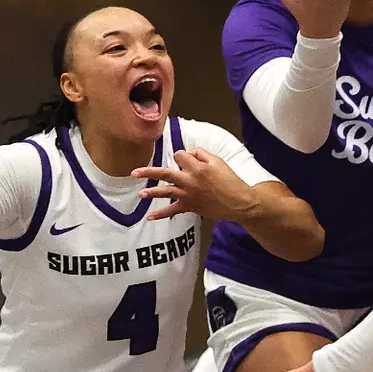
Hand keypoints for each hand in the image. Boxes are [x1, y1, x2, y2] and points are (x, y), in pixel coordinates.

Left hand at [134, 149, 257, 221]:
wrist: (238, 202)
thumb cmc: (230, 181)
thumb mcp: (218, 161)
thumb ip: (201, 154)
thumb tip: (188, 153)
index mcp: (197, 167)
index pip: (180, 156)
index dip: (183, 156)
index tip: (190, 159)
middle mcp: (189, 180)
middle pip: (164, 173)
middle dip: (148, 172)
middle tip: (134, 172)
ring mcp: (188, 195)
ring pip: (165, 192)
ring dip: (151, 193)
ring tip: (140, 194)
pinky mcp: (190, 206)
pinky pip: (172, 210)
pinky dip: (161, 214)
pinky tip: (150, 217)